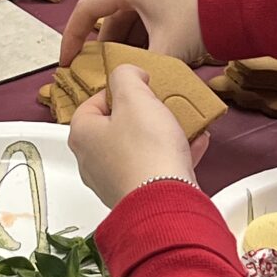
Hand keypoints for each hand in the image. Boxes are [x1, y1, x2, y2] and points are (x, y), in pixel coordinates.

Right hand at [60, 0, 206, 67]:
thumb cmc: (201, 18)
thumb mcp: (166, 51)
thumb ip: (142, 70)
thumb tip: (135, 88)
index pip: (87, 11)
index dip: (73, 39)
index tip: (68, 62)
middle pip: (114, 15)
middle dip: (109, 45)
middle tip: (107, 72)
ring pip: (137, 13)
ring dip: (133, 41)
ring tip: (138, 68)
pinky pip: (156, 9)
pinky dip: (152, 31)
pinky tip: (162, 53)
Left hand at [68, 65, 209, 208]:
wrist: (166, 202)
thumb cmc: (146, 152)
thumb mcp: (135, 97)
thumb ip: (127, 77)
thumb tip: (128, 74)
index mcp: (82, 135)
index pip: (92, 103)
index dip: (117, 91)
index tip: (138, 87)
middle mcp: (92, 161)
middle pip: (115, 127)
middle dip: (140, 114)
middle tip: (158, 106)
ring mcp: (113, 181)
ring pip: (137, 149)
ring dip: (159, 134)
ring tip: (180, 123)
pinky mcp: (137, 195)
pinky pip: (154, 168)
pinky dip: (172, 155)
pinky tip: (195, 143)